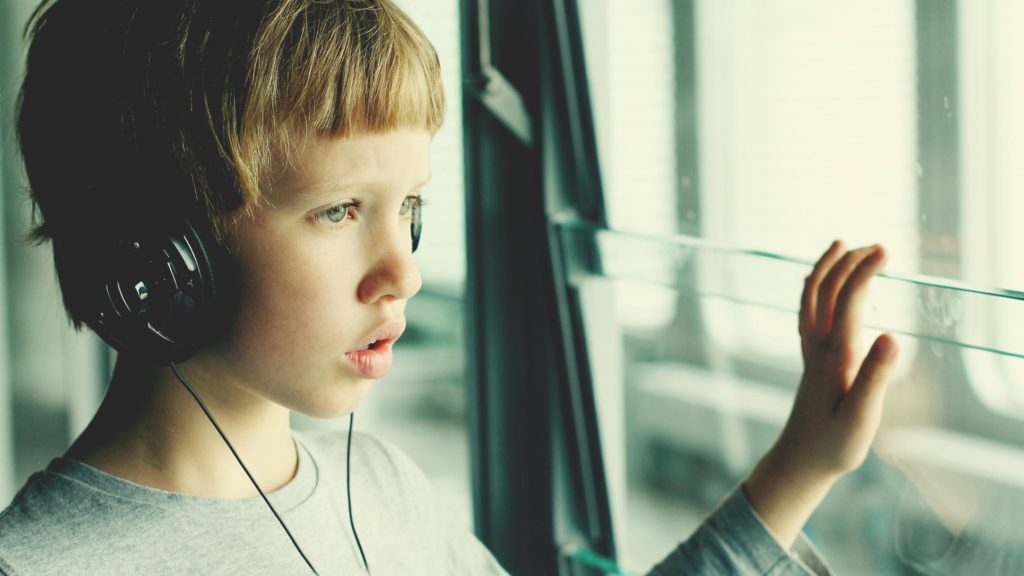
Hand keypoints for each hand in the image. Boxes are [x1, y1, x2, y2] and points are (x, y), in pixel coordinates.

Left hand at [745, 241, 899, 547]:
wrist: (799, 462)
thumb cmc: (833, 445)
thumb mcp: (861, 416)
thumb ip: (875, 377)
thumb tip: (890, 336)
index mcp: (834, 356)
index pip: (848, 301)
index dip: (864, 272)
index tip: (885, 250)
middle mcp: (817, 348)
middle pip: (827, 292)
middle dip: (849, 263)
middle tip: (877, 245)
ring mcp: (810, 353)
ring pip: (811, 299)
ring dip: (826, 268)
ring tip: (840, 245)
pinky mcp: (809, 362)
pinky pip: (807, 314)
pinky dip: (813, 291)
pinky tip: (819, 287)